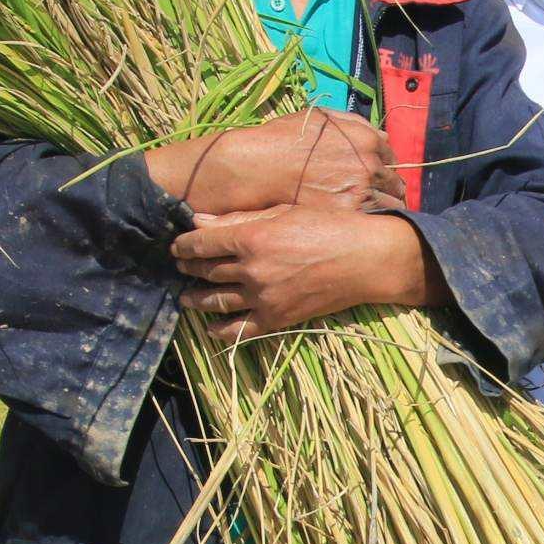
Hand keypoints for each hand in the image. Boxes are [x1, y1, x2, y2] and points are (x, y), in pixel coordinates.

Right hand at [145, 109, 401, 215]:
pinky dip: (368, 225)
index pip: (393, 159)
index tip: (379, 179)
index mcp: (367, 139)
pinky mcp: (347, 214)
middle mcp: (370, 165)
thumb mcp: (320, 118)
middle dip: (389, 192)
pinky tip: (358, 228)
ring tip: (372, 219)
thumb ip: (355, 124)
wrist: (258, 167)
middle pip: (396, 186)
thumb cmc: (284, 140)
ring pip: (389, 207)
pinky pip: (370, 222)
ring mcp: (360, 191)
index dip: (385, 169)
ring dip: (383, 212)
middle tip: (379, 202)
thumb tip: (382, 134)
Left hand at [173, 205, 436, 342]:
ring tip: (186, 297)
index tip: (177, 246)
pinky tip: (211, 328)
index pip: (201, 243)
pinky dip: (221, 331)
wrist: (366, 260)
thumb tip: (199, 221)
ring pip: (216, 301)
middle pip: (206, 271)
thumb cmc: (330, 227)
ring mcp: (263, 297)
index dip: (183, 245)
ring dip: (196, 299)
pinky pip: (240, 330)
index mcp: (252, 237)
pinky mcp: (277, 319)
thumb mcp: (285, 212)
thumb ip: (240, 219)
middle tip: (180, 266)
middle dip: (188, 268)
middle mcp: (252, 270)